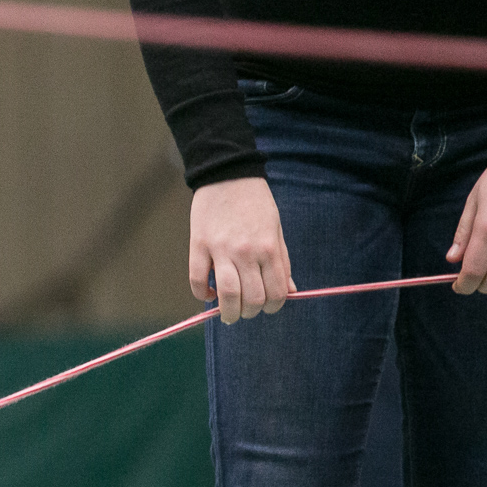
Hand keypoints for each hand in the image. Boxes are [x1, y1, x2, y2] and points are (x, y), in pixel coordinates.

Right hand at [189, 176, 296, 323]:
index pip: (276, 293)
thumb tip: (289, 292)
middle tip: (246, 310)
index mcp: (269, 248)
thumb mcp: (276, 230)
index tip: (267, 306)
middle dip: (250, 312)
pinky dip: (201, 294)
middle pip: (251, 299)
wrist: (228, 174)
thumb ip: (282, 262)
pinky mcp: (198, 245)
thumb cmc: (256, 203)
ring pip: (226, 295)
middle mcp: (247, 252)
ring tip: (228, 313)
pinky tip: (208, 294)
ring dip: (228, 312)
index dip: (273, 307)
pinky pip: (197, 280)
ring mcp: (221, 249)